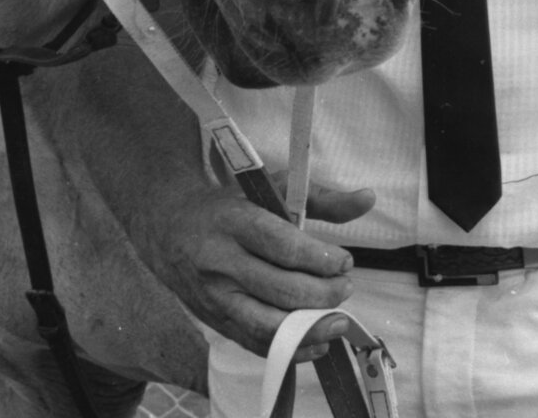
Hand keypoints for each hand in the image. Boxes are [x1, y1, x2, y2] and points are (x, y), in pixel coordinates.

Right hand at [137, 177, 374, 357]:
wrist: (169, 226)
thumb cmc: (229, 204)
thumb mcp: (270, 188)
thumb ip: (321, 198)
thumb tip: (368, 199)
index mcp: (234, 220)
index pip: (282, 247)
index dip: (319, 260)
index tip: (345, 261)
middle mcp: (221, 261)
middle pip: (280, 290)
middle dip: (323, 294)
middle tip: (345, 286)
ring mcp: (215, 297)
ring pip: (267, 326)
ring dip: (311, 329)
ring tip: (338, 320)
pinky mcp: (215, 321)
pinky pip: (256, 345)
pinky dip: (291, 349)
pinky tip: (316, 341)